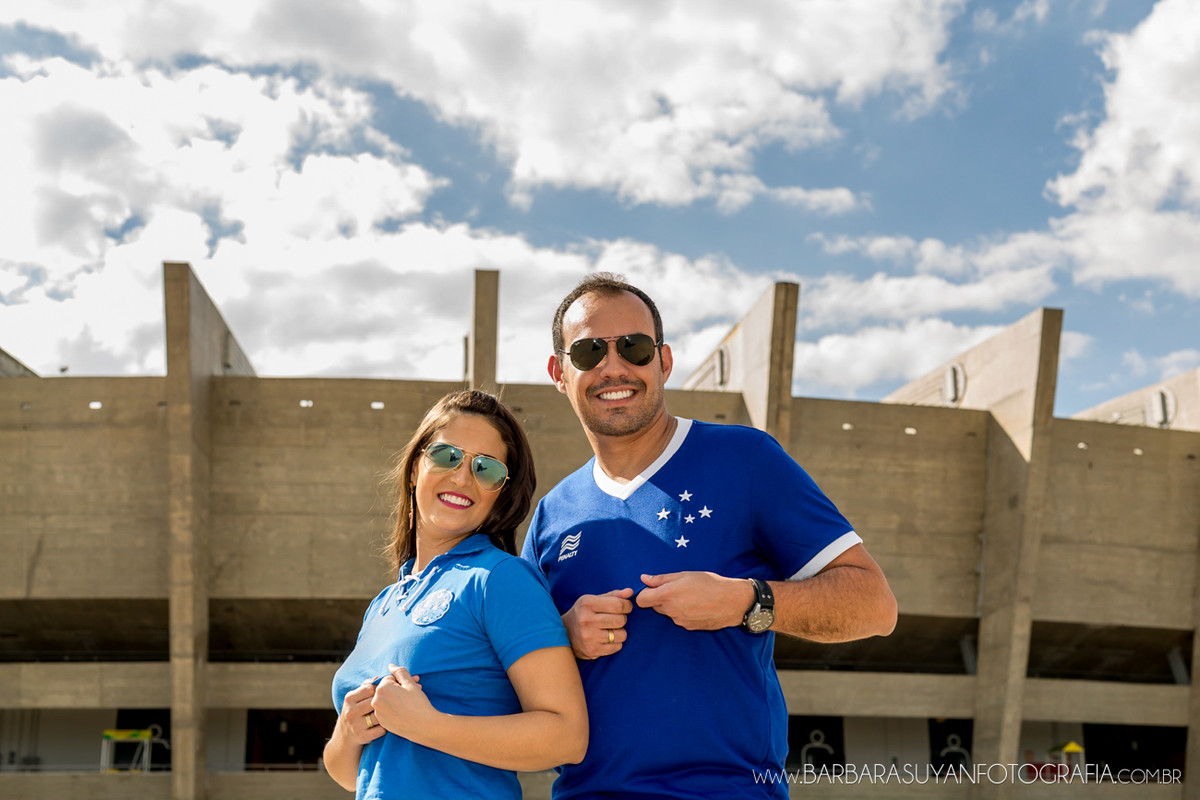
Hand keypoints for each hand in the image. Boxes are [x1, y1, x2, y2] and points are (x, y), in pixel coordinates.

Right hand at [338, 680, 385, 745]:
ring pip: (379, 716)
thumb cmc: (356, 712)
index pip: (370, 688)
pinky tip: (383, 726)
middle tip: (388, 705)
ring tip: (387, 715)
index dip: (379, 691)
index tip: (382, 694)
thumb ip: (366, 686)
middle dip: (383, 703)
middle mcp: (350, 711)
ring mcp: (355, 725)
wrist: (345, 737)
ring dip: (385, 716)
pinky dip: (385, 728)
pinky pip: (381, 730)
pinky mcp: (362, 737)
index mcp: (349, 698)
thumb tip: (377, 678)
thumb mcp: (356, 698)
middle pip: (375, 702)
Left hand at [371, 665, 436, 738]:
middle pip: (385, 689)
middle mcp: (376, 701)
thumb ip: (399, 672)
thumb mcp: (410, 683)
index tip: (409, 688)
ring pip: (385, 700)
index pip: (389, 679)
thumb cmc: (418, 703)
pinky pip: (385, 711)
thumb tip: (390, 666)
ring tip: (409, 703)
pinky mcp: (381, 722)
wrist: (424, 726)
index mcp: (382, 689)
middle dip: (397, 690)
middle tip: (411, 694)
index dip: (400, 682)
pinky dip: (393, 709)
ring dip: (395, 699)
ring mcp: (378, 713)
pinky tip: (404, 712)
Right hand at [562, 588, 632, 659]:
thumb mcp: (593, 600)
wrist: (563, 634)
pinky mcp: (592, 650)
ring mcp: (589, 636)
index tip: (625, 608)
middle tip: (615, 619)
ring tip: (611, 630)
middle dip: (622, 619)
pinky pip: (617, 647)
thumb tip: (630, 592)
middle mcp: (587, 620)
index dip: (627, 606)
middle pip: (621, 620)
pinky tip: (606, 639)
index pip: (619, 604)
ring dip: (620, 632)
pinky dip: (616, 643)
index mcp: (587, 604)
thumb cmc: (582, 614)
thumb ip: (613, 595)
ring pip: (621, 635)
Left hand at [636, 572, 754, 629]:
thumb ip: (662, 578)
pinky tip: (696, 605)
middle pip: (654, 606)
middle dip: (660, 598)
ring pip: (667, 612)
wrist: (731, 602)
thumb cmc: (710, 584)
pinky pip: (679, 618)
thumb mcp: (685, 575)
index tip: (653, 588)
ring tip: (690, 596)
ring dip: (672, 605)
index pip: (641, 600)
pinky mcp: (688, 627)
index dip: (644, 594)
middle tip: (676, 589)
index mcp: (667, 595)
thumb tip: (644, 579)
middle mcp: (671, 610)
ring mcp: (679, 621)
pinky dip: (682, 612)